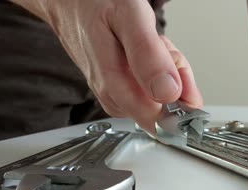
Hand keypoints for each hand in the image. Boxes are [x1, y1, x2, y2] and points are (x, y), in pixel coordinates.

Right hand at [15, 0, 201, 132]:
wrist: (66, 1)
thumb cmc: (93, 4)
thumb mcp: (128, 19)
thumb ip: (149, 57)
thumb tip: (169, 93)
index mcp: (115, 86)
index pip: (162, 119)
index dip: (181, 98)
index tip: (180, 73)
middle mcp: (113, 96)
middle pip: (165, 107)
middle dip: (173, 76)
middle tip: (161, 47)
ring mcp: (113, 93)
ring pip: (159, 95)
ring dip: (164, 68)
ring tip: (148, 42)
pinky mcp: (115, 88)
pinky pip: (149, 86)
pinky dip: (155, 66)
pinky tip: (144, 48)